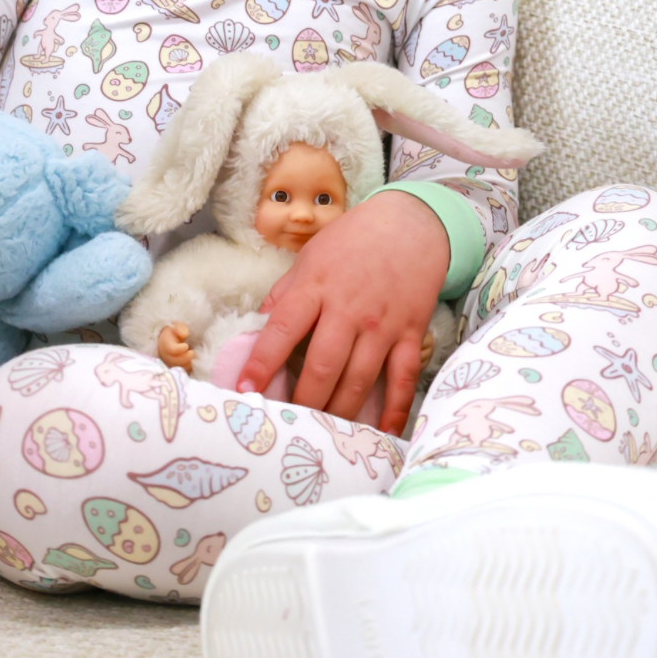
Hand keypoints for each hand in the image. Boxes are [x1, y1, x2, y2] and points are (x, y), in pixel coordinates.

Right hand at [157, 321, 194, 371]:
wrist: (170, 339)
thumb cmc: (175, 332)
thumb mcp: (177, 326)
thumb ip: (180, 328)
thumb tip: (185, 334)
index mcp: (165, 344)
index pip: (171, 349)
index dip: (180, 349)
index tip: (186, 345)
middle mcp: (166, 355)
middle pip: (175, 361)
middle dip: (186, 357)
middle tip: (193, 352)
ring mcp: (170, 363)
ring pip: (179, 367)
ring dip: (188, 363)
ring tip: (193, 357)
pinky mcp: (175, 368)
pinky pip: (183, 371)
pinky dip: (189, 367)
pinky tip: (193, 361)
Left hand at [236, 192, 449, 435]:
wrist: (411, 224)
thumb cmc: (354, 240)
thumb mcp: (310, 256)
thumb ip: (284, 293)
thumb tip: (259, 326)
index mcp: (317, 286)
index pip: (283, 329)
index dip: (262, 361)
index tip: (245, 389)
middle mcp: (349, 309)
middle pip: (323, 367)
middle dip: (303, 401)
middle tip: (289, 423)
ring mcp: (383, 325)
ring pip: (359, 380)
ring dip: (340, 412)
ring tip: (323, 433)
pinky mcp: (411, 334)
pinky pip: (403, 379)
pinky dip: (394, 409)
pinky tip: (381, 432)